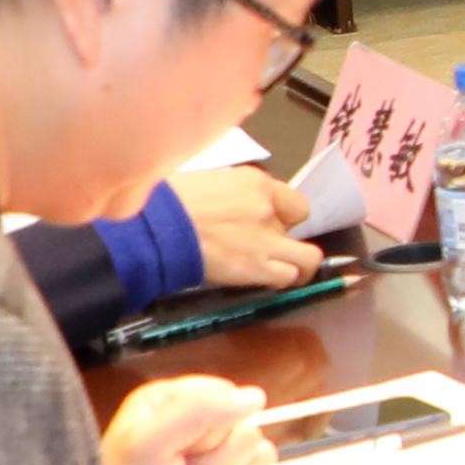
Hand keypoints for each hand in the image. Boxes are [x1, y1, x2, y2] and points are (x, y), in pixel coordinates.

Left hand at [96, 378, 269, 464]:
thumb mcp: (148, 443)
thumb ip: (197, 411)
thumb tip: (255, 398)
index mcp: (174, 401)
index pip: (226, 397)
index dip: (211, 429)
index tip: (181, 450)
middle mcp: (199, 427)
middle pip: (247, 432)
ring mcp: (220, 460)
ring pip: (261, 458)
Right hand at [171, 158, 322, 295]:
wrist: (157, 228)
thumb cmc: (168, 201)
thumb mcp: (207, 182)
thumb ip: (231, 195)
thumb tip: (233, 208)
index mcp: (254, 182)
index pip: (291, 199)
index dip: (282, 213)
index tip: (267, 221)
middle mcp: (267, 208)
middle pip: (297, 224)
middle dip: (286, 235)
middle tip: (267, 245)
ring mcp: (266, 239)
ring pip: (307, 258)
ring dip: (297, 265)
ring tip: (283, 271)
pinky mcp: (257, 267)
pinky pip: (287, 277)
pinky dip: (283, 281)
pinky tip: (268, 282)